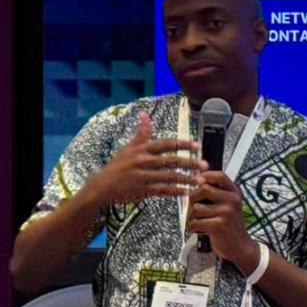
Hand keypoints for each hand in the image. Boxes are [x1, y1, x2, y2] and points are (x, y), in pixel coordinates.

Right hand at [85, 113, 203, 205]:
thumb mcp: (127, 147)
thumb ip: (141, 133)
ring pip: (169, 177)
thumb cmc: (117, 166)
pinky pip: (162, 191)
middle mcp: (143, 161)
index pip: (166, 144)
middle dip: (190, 162)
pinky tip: (187, 192)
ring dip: (186, 179)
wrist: (101, 187)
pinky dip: (175, 191)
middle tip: (205, 165)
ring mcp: (143, 177)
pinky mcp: (142, 191)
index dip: (182, 144)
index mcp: (141, 149)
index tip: (197, 146)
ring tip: (201, 180)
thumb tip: (145, 114)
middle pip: (171, 160)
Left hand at [185, 171, 258, 268]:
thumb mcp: (229, 205)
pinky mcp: (218, 225)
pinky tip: (199, 229)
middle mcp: (232, 201)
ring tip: (200, 221)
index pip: (219, 176)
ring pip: (196, 207)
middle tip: (194, 207)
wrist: (240, 246)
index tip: (196, 179)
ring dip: (192, 216)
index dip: (205, 175)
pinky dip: (193, 227)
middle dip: (193, 198)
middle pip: (203, 189)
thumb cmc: (231, 225)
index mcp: (235, 193)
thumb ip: (217, 192)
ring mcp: (226, 213)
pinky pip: (195, 222)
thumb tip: (198, 178)